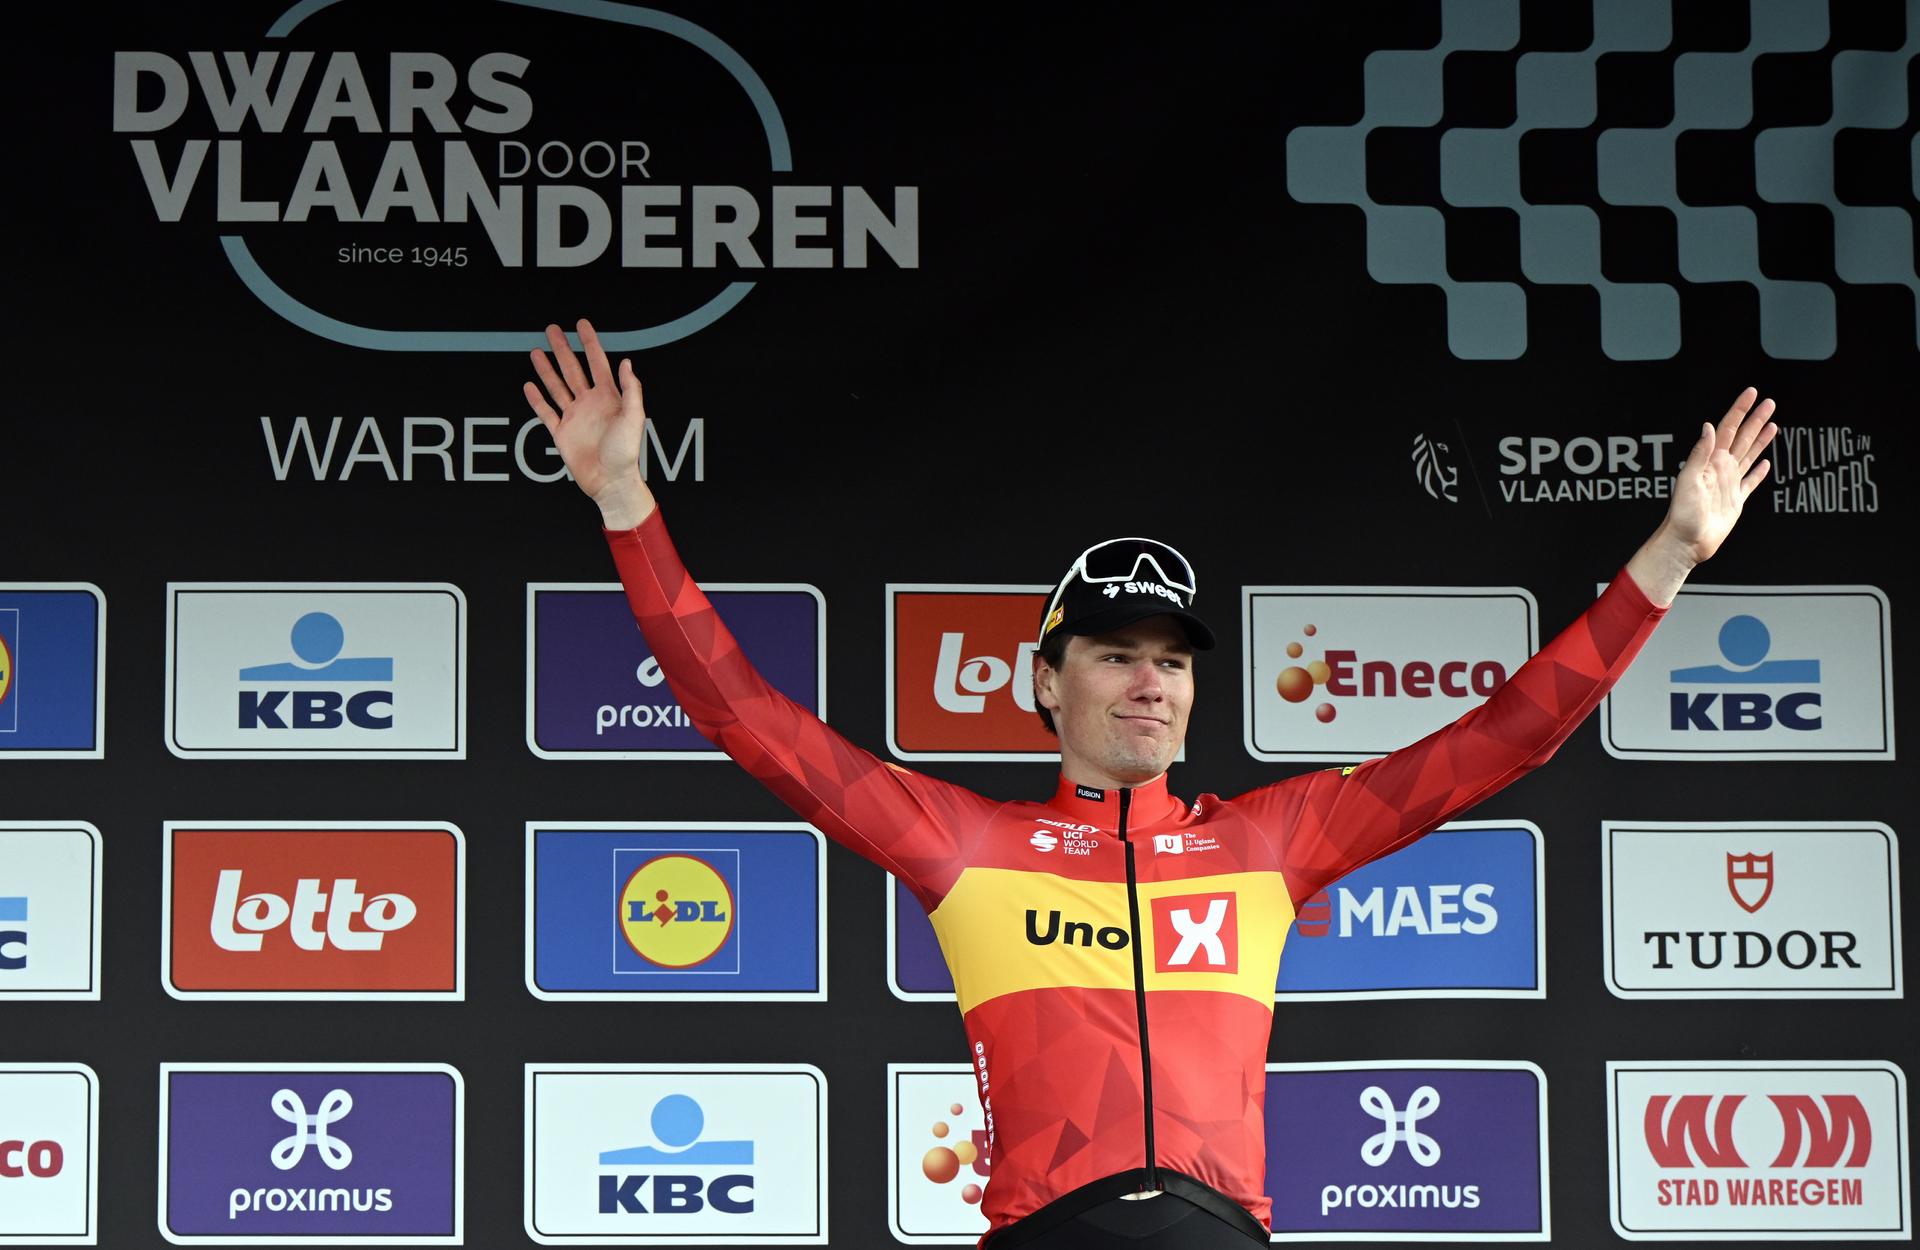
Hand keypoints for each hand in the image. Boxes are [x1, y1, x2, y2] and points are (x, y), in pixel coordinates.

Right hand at [523, 319, 655, 527]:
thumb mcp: (634, 418)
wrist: (610, 482)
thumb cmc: (626, 453)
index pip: (597, 363)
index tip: (581, 324)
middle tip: (552, 330)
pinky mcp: (562, 433)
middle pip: (573, 370)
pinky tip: (529, 386)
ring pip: (557, 387)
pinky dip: (536, 400)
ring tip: (536, 351)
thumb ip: (631, 390)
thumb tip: (626, 363)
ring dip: (546, 369)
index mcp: (609, 398)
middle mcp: (590, 404)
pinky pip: (546, 412)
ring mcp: (575, 417)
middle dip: (562, 349)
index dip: (590, 343)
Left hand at [1664, 386, 1777, 564]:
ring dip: (1761, 439)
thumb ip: (1700, 453)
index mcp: (1710, 461)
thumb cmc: (1682, 515)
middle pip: (1743, 438)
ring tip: (1773, 424)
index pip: (1728, 429)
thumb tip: (1709, 427)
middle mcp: (1720, 469)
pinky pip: (1750, 482)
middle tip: (1770, 402)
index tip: (1751, 393)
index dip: (1739, 410)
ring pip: (1749, 455)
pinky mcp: (1735, 501)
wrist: (1686, 543)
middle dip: (1756, 419)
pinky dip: (1759, 472)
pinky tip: (1765, 463)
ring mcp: (1729, 484)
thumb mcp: (1688, 480)